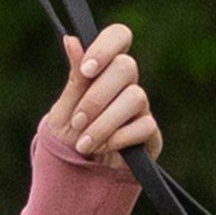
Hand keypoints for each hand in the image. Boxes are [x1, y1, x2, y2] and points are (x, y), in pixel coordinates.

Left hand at [45, 23, 158, 168]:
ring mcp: (141, 108)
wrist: (78, 177)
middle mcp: (126, 84)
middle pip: (127, 67)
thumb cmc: (70, 138)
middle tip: (77, 120)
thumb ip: (75, 78)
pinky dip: (118, 138)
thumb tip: (71, 39)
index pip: (119, 36)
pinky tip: (103, 149)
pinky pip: (144, 126)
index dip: (106, 47)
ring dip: (104, 122)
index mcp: (104, 69)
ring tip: (84, 143)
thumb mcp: (64, 109)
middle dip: (97, 96)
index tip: (87, 70)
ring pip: (135, 97)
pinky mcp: (151, 134)